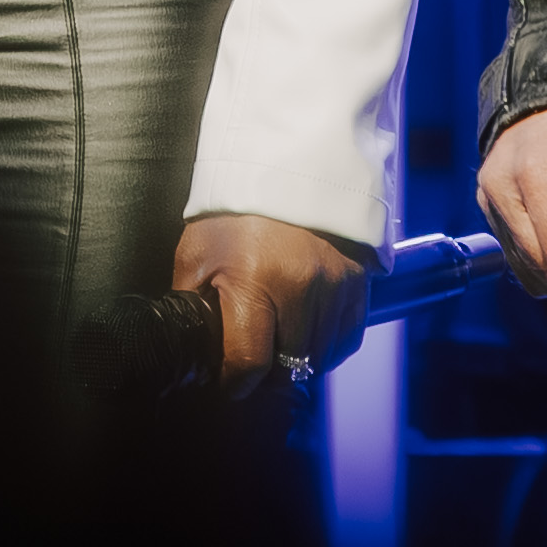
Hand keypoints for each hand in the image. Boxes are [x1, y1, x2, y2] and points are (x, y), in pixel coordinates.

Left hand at [171, 211, 369, 382]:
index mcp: (255, 281)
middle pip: (288, 368)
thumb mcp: (198, 252)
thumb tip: (188, 342)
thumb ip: (190, 300)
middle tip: (252, 359)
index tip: (227, 383)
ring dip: (298, 362)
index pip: (249, 364)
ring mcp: (335, 285)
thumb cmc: (237, 209)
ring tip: (278, 344)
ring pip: (320, 358)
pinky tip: (307, 336)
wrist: (287, 164)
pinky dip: (327, 347)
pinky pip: (347, 339)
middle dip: (266, 373)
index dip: (234, 383)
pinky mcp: (358, 281)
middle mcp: (301, 287)